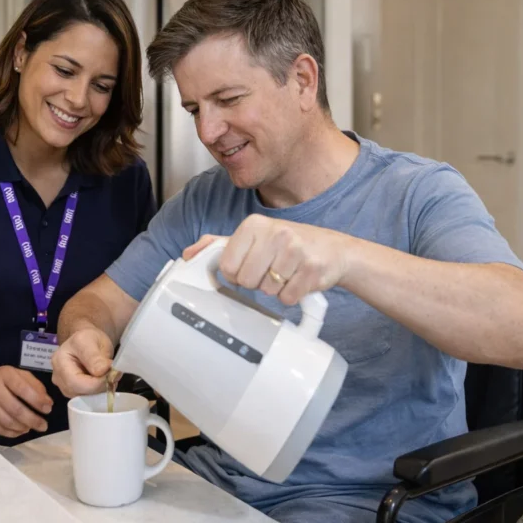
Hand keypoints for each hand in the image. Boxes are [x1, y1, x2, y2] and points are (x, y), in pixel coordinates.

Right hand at [0, 365, 51, 438]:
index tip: (48, 409)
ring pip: (7, 421)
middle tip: (43, 426)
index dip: (37, 401)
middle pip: (15, 409)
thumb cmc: (3, 378)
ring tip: (31, 427)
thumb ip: (35, 385)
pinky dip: (12, 433)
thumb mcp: (19, 374)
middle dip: (33, 420)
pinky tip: (20, 431)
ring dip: (23, 427)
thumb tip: (47, 402)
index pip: (23, 389)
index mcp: (5, 374)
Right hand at [51, 327, 115, 397]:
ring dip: (98, 390)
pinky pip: (84, 397)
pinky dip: (96, 392)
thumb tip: (102, 371)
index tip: (113, 375)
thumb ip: (95, 356)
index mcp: (59, 360)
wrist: (87, 342)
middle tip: (113, 376)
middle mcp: (57, 376)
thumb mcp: (92, 341)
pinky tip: (102, 382)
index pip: (75, 381)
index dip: (96, 383)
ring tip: (108, 377)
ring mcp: (63, 385)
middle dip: (99, 387)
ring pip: (82, 397)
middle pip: (78, 392)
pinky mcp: (71, 391)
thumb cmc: (88, 339)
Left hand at [182, 215, 352, 304]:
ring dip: (275, 289)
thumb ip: (219, 245)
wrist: (334, 250)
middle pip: (245, 281)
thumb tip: (188, 255)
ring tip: (286, 273)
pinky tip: (298, 280)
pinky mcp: (311, 270)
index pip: (227, 266)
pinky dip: (291, 295)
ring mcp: (295, 250)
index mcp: (254, 224)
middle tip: (270, 270)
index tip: (250, 266)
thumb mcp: (254, 237)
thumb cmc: (289, 244)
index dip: (237, 273)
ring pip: (266, 291)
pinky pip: (287, 298)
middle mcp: (275, 233)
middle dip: (256, 282)